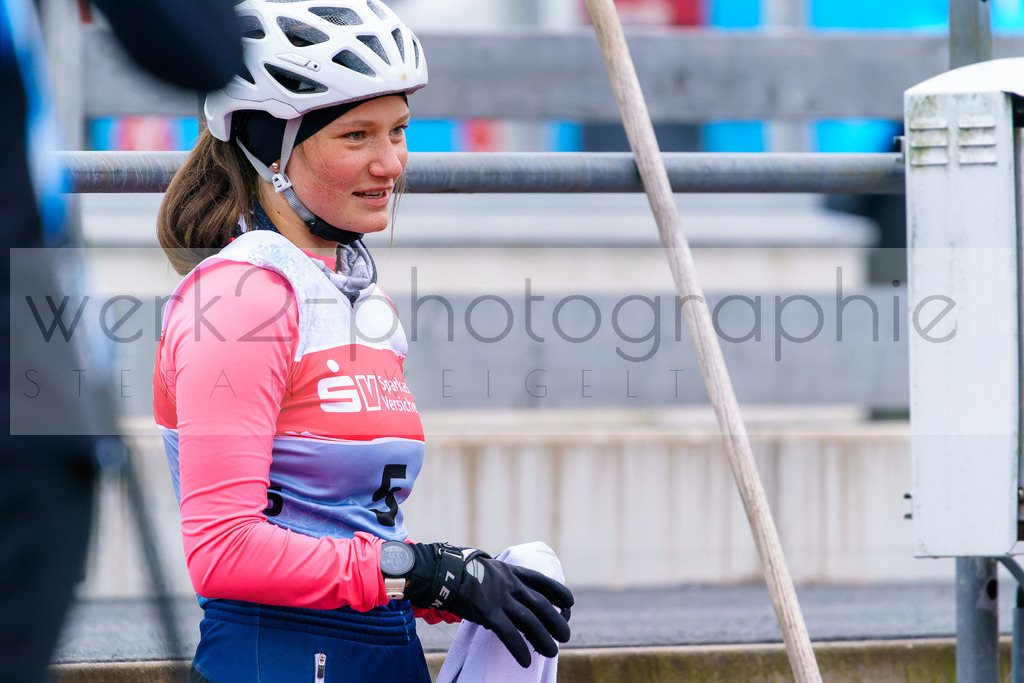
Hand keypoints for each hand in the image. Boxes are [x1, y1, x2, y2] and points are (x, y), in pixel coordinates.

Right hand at [406, 543, 573, 666]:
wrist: (441, 571)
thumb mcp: (487, 568)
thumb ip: (501, 579)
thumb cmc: (460, 572)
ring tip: (552, 653)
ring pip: (530, 621)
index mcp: (511, 572)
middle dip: (557, 621)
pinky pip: (509, 633)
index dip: (558, 592)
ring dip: (543, 639)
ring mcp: (500, 598)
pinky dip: (519, 648)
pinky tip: (526, 661)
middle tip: (566, 635)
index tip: (570, 603)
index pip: (541, 582)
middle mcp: (510, 584)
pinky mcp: (488, 612)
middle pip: (542, 604)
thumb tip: (508, 590)